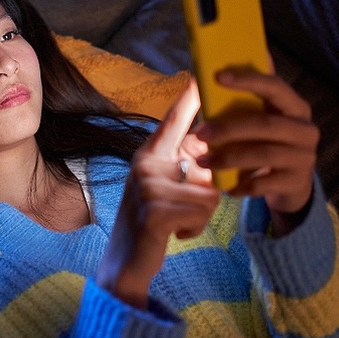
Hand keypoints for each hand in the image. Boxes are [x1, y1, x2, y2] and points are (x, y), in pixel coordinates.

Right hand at [96, 79, 219, 307]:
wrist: (124, 265)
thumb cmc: (150, 224)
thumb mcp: (164, 190)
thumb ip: (185, 169)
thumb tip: (214, 153)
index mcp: (148, 157)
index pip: (172, 121)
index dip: (189, 97)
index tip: (201, 72)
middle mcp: (145, 165)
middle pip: (206, 160)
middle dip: (207, 188)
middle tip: (181, 209)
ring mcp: (148, 187)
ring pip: (210, 192)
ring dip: (201, 216)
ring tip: (177, 224)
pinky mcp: (155, 211)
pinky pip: (202, 212)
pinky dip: (195, 228)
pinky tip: (174, 235)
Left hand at [194, 69, 318, 234]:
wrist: (291, 187)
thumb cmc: (266, 145)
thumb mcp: (260, 121)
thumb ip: (244, 101)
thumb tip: (205, 76)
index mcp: (295, 107)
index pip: (275, 87)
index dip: (249, 80)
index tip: (219, 76)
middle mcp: (305, 130)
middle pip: (265, 124)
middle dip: (229, 129)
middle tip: (200, 134)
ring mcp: (305, 157)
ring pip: (263, 154)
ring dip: (229, 158)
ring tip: (203, 161)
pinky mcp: (297, 183)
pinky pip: (263, 183)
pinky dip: (241, 185)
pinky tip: (225, 187)